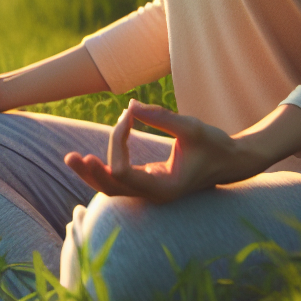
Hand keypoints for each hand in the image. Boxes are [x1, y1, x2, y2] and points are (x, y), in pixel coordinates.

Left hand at [64, 100, 268, 203]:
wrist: (231, 162)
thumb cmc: (214, 144)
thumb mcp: (190, 127)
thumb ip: (160, 117)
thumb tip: (129, 104)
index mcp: (165, 188)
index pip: (125, 172)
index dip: (118, 142)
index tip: (128, 115)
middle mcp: (155, 196)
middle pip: (112, 189)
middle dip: (90, 172)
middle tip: (69, 156)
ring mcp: (150, 193)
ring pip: (113, 189)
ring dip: (91, 174)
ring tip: (71, 159)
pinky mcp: (149, 185)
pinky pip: (120, 182)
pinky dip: (103, 171)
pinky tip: (88, 160)